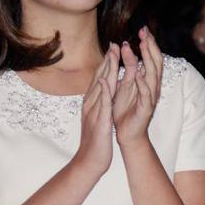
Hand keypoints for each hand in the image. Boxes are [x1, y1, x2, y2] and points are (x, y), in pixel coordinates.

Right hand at [72, 46, 118, 176]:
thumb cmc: (96, 140)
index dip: (107, 64)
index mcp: (92, 103)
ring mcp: (94, 112)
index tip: (114, 49)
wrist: (90, 161)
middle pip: (99, 78)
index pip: (100, 79)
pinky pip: (102, 105)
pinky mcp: (99, 122)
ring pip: (100, 87)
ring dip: (106, 70)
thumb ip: (100, 104)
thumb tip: (103, 92)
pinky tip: (108, 81)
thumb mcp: (98, 117)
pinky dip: (104, 92)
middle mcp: (91, 104)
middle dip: (107, 61)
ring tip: (113, 55)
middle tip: (114, 43)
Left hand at [112, 27, 162, 145]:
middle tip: (144, 31)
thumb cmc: (125, 110)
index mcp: (147, 80)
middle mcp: (152, 87)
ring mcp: (151, 97)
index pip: (151, 58)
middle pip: (155, 63)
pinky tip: (138, 74)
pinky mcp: (146, 108)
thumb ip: (128, 68)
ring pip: (153, 75)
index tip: (143, 29)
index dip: (148, 44)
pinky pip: (146, 94)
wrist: (128, 133)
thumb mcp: (125, 85)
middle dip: (150, 46)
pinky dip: (143, 83)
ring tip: (142, 46)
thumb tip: (127, 49)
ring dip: (147, 60)